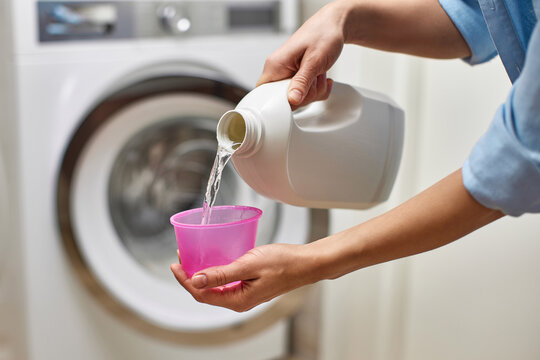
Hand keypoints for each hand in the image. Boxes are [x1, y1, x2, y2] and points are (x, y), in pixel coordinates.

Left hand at [170, 243, 315, 311]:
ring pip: (215, 287)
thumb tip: (195, 281)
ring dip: (201, 274)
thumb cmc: (283, 263)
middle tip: (180, 258)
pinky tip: (212, 260)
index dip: (185, 280)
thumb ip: (221, 274)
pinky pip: (225, 283)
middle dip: (190, 277)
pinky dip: (215, 272)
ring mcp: (244, 295)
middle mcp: (239, 301)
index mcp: (237, 300)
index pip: (201, 294)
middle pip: (205, 292)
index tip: (175, 264)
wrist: (306, 263)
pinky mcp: (249, 287)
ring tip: (192, 258)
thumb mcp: (248, 265)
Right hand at [257, 3, 346, 107]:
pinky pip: (305, 93)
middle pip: (285, 100)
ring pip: (297, 98)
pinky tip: (322, 77)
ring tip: (319, 73)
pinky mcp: (297, 77)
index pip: (265, 95)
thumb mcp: (314, 61)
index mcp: (275, 65)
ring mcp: (287, 74)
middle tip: (315, 78)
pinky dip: (317, 89)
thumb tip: (292, 100)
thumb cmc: (323, 34)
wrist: (334, 24)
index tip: (300, 95)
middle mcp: (278, 70)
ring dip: (314, 91)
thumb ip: (302, 82)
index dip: (283, 101)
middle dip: (305, 95)